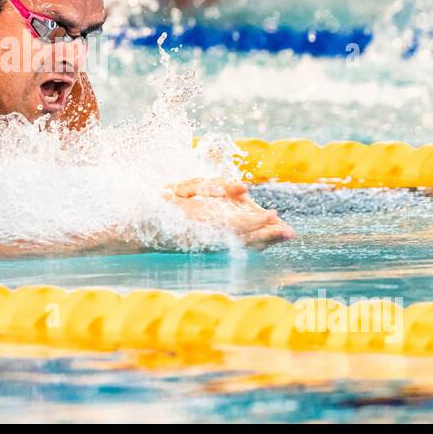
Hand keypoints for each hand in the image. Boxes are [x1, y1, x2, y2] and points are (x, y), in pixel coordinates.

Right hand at [164, 177, 294, 248]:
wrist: (142, 226)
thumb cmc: (164, 201)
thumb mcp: (185, 187)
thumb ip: (214, 186)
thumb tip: (244, 187)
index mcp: (201, 220)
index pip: (235, 223)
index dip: (256, 221)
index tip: (274, 215)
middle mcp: (207, 236)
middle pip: (244, 238)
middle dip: (267, 235)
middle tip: (290, 232)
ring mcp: (208, 245)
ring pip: (241, 245)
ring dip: (264, 241)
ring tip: (285, 235)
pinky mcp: (208, 248)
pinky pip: (234, 247)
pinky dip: (252, 244)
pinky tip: (265, 241)